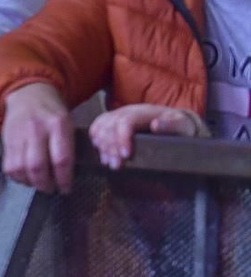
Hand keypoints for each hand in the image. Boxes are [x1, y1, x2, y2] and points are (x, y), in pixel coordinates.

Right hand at [0, 83, 75, 192]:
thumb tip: (68, 176)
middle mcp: (36, 130)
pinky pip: (8, 166)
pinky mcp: (6, 141)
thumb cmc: (52, 113)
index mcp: (58, 125)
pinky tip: (25, 176)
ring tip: (38, 184)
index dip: (64, 179)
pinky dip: (17, 177)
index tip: (66, 189)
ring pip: (20, 168)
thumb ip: (68, 146)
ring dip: (30, 182)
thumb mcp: (67, 123)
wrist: (28, 95)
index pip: (61, 159)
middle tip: (51, 189)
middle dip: (45, 184)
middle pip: (37, 166)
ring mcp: (18, 135)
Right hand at [89, 102, 203, 170]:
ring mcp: (118, 114)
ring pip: (101, 127)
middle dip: (110, 147)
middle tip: (116, 165)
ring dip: (102, 147)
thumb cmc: (179, 126)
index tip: (126, 156)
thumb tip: (156, 125)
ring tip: (109, 162)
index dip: (122, 138)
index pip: (125, 121)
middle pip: (110, 126)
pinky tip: (101, 152)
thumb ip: (171, 125)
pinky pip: (96, 126)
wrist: (173, 122)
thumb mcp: (182, 125)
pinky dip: (95, 139)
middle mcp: (128, 110)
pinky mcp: (111, 120)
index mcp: (144, 111)